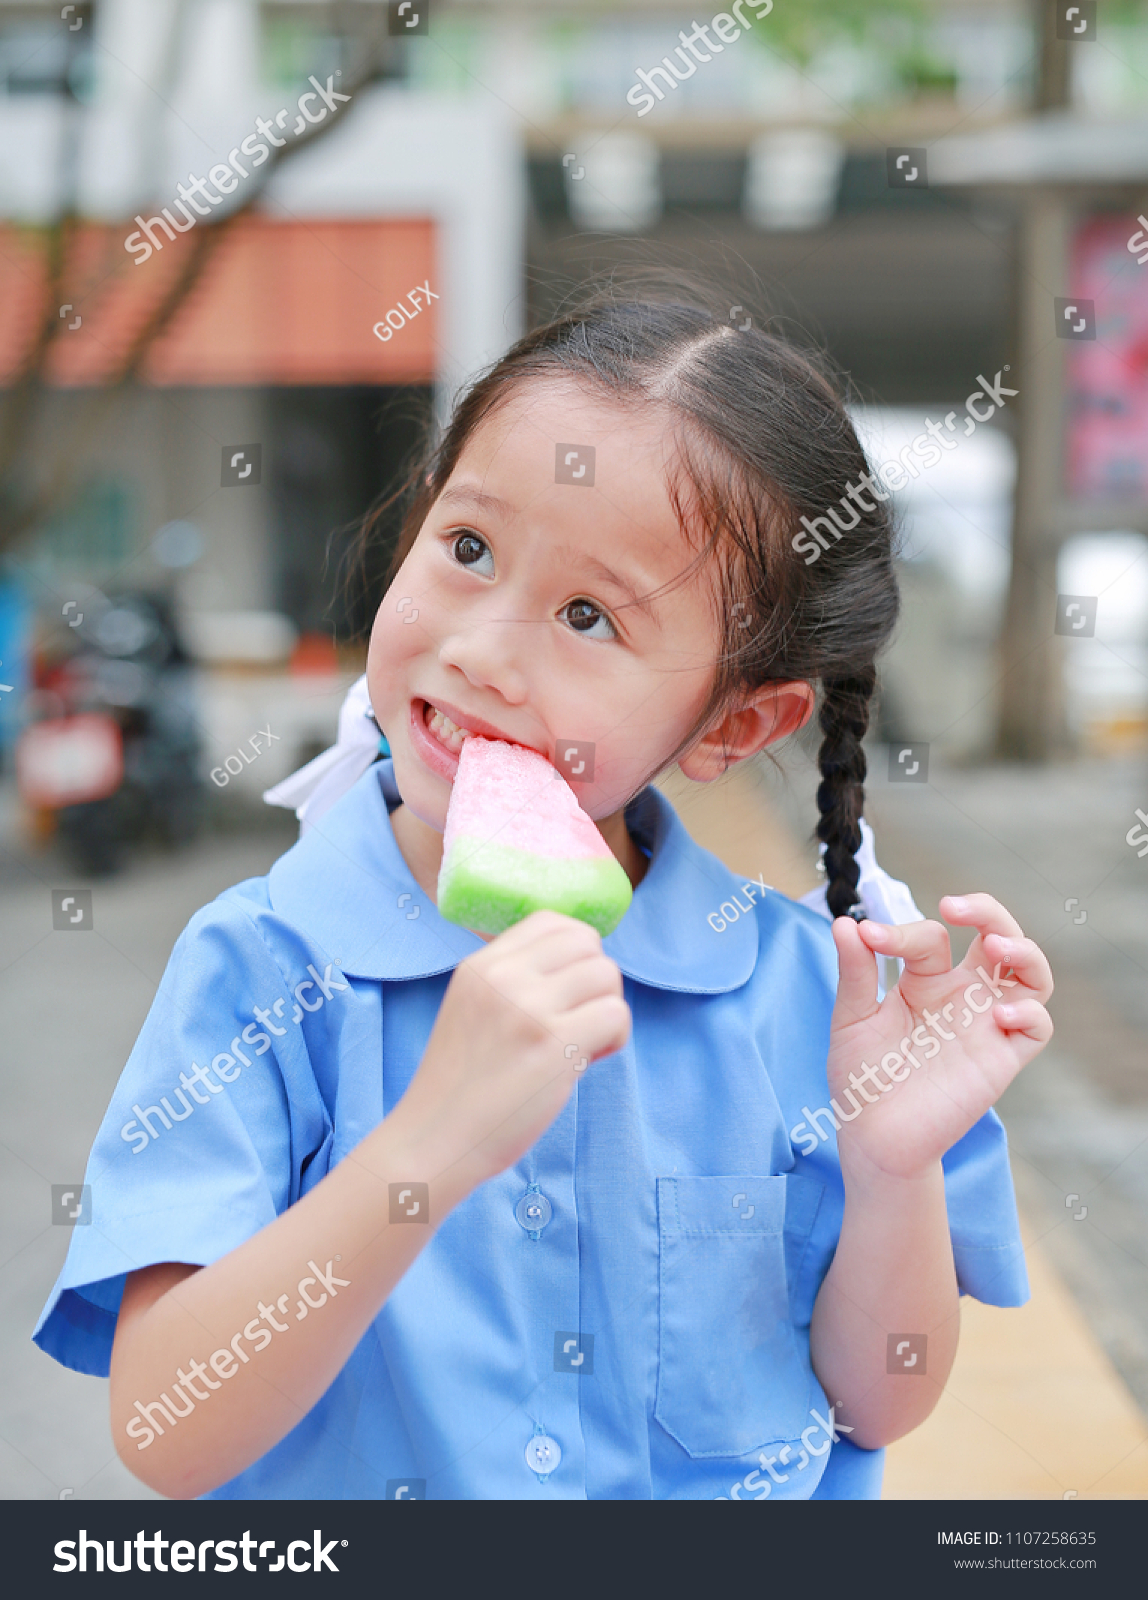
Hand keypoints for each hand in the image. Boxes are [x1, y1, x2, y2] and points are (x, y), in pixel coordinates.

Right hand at [390, 910, 630, 1190]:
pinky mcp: (554, 1044)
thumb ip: (513, 981)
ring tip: (582, 1044)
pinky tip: (588, 1062)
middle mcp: (504, 977)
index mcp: (482, 964)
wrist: (434, 1140)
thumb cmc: (459, 1085)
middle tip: (577, 1020)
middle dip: (596, 980)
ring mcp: (529, 1008)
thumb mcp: (471, 1008)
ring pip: (607, 975)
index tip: (567, 991)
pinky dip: (614, 1038)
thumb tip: (578, 966)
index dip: (576, 952)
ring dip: (607, 1009)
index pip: (551, 920)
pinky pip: (616, 1014)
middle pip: (587, 942)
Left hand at [825, 894, 1052, 1181]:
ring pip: (1031, 974)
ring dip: (1024, 950)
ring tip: (996, 945)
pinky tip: (996, 1013)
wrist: (872, 1137)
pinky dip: (1028, 1012)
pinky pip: (1036, 1027)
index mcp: (926, 981)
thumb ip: (855, 973)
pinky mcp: (1001, 1059)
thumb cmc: (862, 1078)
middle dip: (988, 911)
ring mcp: (985, 1025)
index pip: (931, 936)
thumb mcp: (852, 1018)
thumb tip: (845, 922)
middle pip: (999, 937)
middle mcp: (963, 996)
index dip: (900, 930)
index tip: (868, 937)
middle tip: (955, 905)